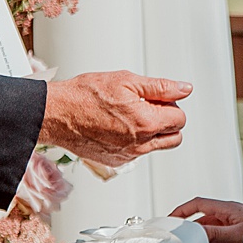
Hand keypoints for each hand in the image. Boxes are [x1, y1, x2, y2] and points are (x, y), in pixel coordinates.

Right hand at [39, 72, 190, 167]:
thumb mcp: (127, 81)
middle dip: (167, 121)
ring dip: (152, 132)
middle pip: (174, 137)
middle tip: (147, 107)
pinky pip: (136, 153)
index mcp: (147, 123)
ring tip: (131, 115)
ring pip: (156, 146)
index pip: (180, 119)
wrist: (57, 114)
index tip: (156, 99)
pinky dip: (134, 141)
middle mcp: (140, 144)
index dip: (170, 105)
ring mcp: (128, 156)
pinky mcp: (115, 162)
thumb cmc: (86, 95)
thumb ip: (161, 87)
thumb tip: (184, 89)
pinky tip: (117, 126)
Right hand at [171, 196, 242, 242]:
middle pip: (202, 216)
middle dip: (189, 224)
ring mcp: (233, 222)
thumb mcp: (237, 234)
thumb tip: (198, 234)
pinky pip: (217, 232)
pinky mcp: (237, 231)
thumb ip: (217, 234)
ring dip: (200, 233)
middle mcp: (228, 213)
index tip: (171, 218)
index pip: (198, 204)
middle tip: (178, 234)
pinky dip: (209, 238)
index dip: (182, 209)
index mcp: (226, 208)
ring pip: (209, 225)